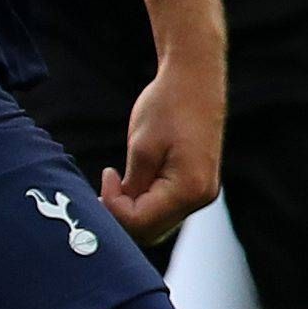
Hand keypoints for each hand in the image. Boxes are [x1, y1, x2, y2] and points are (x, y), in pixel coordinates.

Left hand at [100, 56, 222, 244]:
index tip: (106, 174)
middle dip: (122, 214)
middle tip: (105, 186)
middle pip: (151, 230)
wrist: (195, 78)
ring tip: (116, 184)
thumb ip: (132, 186)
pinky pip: (167, 208)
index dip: (114, 206)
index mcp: (189, 189)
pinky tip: (133, 182)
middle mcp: (201, 197)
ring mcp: (202, 193)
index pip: (141, 221)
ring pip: (159, 222)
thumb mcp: (141, 147)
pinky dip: (146, 202)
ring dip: (133, 210)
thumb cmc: (168, 105)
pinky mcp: (198, 185)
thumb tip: (120, 211)